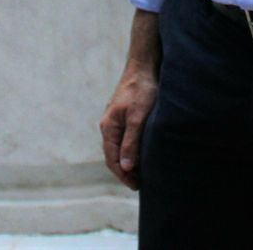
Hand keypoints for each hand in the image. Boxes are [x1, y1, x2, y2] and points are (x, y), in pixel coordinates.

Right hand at [98, 61, 158, 189]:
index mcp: (108, 127)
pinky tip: (141, 154)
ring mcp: (115, 120)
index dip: (123, 175)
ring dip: (128, 162)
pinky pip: (124, 139)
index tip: (136, 186)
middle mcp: (108, 125)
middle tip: (140, 184)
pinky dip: (130, 150)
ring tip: (141, 173)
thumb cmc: (141, 90)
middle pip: (113, 155)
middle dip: (125, 171)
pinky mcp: (124, 116)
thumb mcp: (138, 117)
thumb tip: (126, 167)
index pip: (111, 159)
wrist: (144, 66)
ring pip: (119, 147)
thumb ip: (131, 142)